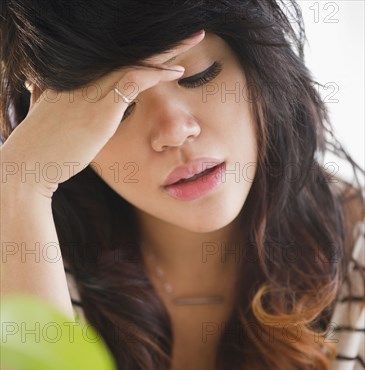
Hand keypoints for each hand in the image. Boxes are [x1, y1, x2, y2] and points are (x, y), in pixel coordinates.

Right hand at [2, 30, 204, 196]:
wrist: (31, 163)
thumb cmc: (46, 147)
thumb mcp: (56, 118)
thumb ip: (66, 106)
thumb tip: (71, 111)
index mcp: (76, 75)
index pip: (114, 54)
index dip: (140, 47)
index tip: (160, 43)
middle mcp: (85, 74)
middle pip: (129, 49)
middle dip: (159, 38)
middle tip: (186, 28)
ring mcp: (93, 86)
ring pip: (137, 58)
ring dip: (169, 48)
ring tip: (194, 37)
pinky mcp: (102, 103)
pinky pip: (136, 79)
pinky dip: (159, 72)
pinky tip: (178, 70)